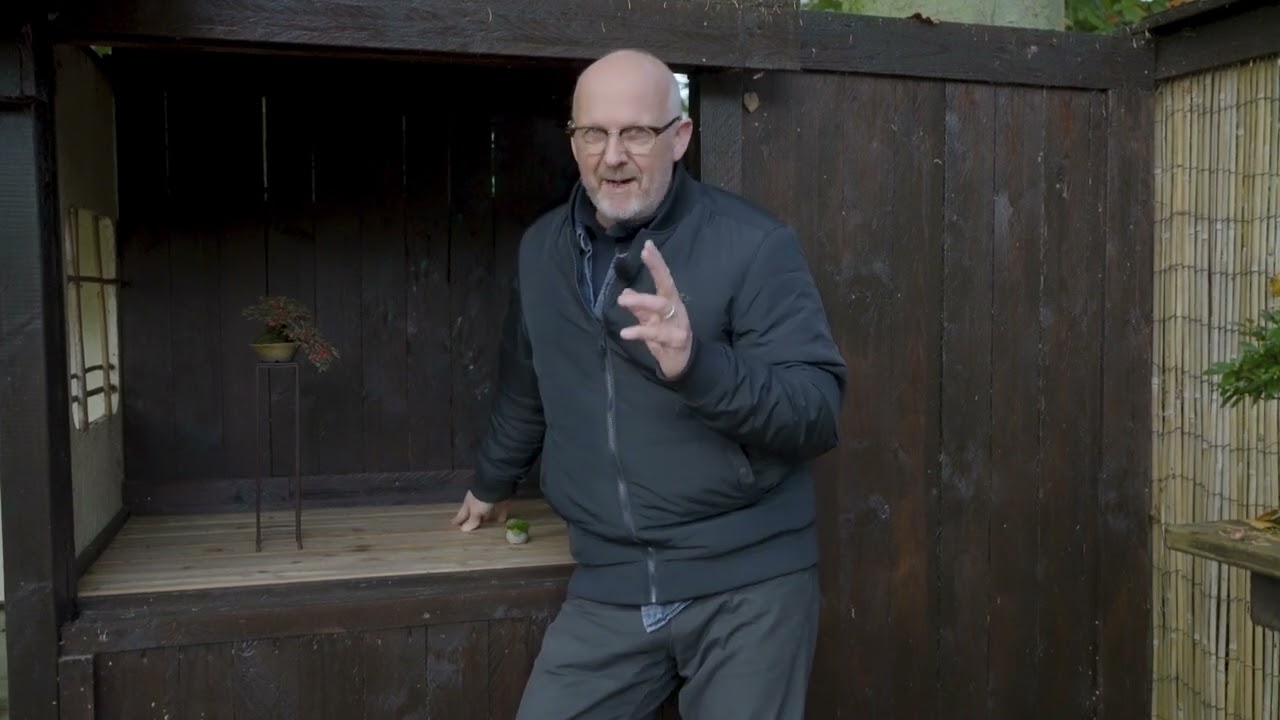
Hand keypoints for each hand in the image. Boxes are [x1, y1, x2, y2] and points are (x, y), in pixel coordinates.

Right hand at [451, 490, 509, 531]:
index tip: (453, 524)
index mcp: (469, 503)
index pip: (462, 513)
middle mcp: (478, 501)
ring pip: (487, 510)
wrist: (496, 484)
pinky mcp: (500, 499)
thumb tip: (463, 529)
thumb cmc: (481, 498)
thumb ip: (471, 520)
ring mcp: (489, 499)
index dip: (458, 519)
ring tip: (487, 525)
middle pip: (475, 511)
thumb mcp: (475, 511)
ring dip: (487, 516)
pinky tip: (501, 521)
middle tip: (472, 526)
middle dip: (473, 518)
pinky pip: (500, 508)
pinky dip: (500, 514)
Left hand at [617, 240, 691, 377]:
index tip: (647, 245)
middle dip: (657, 268)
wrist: (682, 364)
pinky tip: (625, 332)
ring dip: (641, 301)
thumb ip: (639, 308)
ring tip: (622, 300)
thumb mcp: (650, 321)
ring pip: (661, 307)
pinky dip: (639, 332)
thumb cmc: (666, 339)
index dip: (656, 262)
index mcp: (670, 301)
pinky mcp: (675, 340)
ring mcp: (677, 323)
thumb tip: (625, 292)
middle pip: (667, 285)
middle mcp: (675, 308)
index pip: (664, 277)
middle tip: (644, 253)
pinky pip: (656, 334)